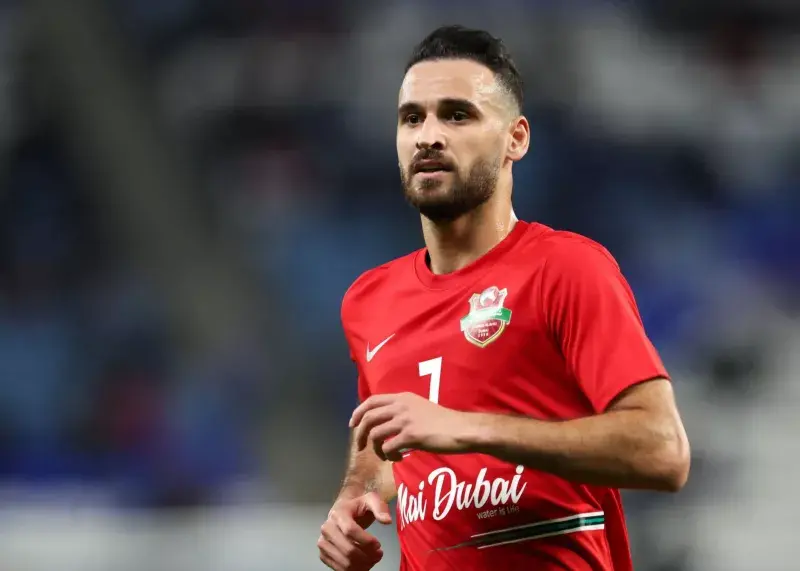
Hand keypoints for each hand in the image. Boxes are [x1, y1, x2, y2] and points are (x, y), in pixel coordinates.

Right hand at [318, 492, 391, 569]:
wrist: (344, 510)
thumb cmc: (358, 506)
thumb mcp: (371, 500)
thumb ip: (380, 508)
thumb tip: (387, 521)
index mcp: (338, 514)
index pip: (350, 531)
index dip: (366, 541)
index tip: (378, 545)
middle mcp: (327, 528)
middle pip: (348, 550)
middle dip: (367, 556)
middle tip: (379, 554)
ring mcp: (323, 542)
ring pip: (344, 562)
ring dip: (363, 565)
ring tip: (373, 559)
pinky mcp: (323, 554)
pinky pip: (339, 569)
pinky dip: (354, 570)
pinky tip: (364, 564)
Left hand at [349, 392, 470, 460]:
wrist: (461, 429)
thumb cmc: (444, 421)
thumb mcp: (421, 408)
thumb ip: (404, 411)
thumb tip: (388, 423)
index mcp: (402, 397)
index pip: (372, 401)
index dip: (358, 412)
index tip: (353, 424)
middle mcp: (400, 406)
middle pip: (368, 418)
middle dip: (360, 434)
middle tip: (360, 446)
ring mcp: (405, 420)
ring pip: (375, 434)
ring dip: (375, 449)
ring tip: (385, 455)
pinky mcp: (410, 436)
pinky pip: (388, 447)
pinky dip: (388, 455)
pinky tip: (397, 459)